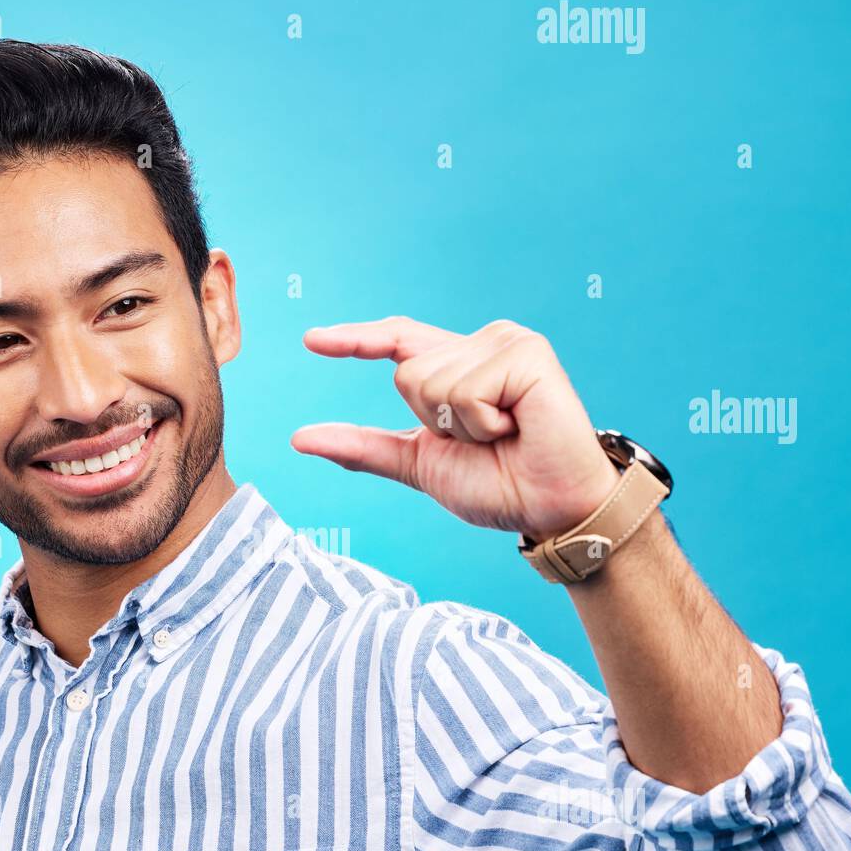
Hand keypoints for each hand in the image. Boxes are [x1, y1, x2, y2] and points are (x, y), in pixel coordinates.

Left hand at [291, 316, 621, 537]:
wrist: (551, 510)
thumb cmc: (498, 485)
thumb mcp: (419, 464)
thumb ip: (364, 447)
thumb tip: (299, 438)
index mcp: (458, 364)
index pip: (397, 340)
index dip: (354, 340)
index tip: (310, 342)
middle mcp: (482, 343)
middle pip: (407, 371)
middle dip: (433, 421)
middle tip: (484, 440)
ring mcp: (507, 342)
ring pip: (431, 380)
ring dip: (462, 427)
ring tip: (505, 435)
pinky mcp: (527, 353)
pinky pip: (465, 390)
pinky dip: (483, 424)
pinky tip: (518, 428)